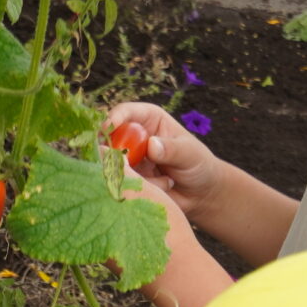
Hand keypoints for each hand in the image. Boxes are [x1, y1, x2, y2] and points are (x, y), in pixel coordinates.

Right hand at [105, 101, 226, 216]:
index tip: (106, 129)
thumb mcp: (189, 154)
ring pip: (116, 164)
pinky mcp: (129, 180)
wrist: (200, 193)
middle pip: (110, 138)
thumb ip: (172, 149)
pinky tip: (164, 187)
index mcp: (149, 119)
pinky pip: (125, 183)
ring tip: (167, 180)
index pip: (126, 112)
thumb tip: (151, 145)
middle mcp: (135, 137)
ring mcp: (130, 160)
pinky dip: (143, 188)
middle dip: (114, 151)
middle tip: (128, 164)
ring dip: (138, 175)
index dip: (114, 118)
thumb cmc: (198, 164)